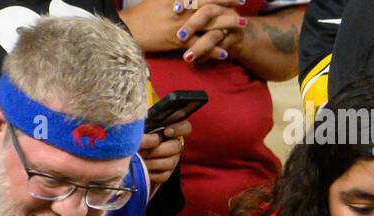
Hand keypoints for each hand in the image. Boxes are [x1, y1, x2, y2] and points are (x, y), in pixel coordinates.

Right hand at [120, 0, 246, 58]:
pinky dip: (212, 49)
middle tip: (243, 7)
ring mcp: (182, 26)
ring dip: (226, 25)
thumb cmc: (144, 12)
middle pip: (211, 6)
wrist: (130, 29)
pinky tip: (224, 52)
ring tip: (241, 26)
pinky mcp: (178, 42)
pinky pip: (199, 45)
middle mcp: (183, 9)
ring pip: (209, 25)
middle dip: (229, 5)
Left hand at [139, 118, 191, 191]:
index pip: (185, 128)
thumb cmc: (135, 138)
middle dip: (157, 150)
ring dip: (152, 162)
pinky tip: (142, 170)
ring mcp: (172, 161)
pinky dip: (151, 174)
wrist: (128, 156)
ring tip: (139, 160)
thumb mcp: (140, 129)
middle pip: (176, 147)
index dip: (179, 129)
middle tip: (142, 151)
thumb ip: (146, 129)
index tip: (166, 132)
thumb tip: (153, 138)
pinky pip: (163, 176)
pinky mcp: (165, 174)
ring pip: (169, 163)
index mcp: (171, 131)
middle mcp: (174, 145)